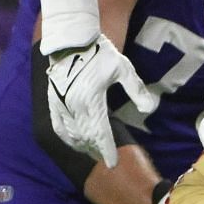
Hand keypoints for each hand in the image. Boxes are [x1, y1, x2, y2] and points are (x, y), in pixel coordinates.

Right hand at [44, 39, 155, 165]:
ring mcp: (61, 104)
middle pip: (86, 137)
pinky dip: (66, 137)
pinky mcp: (53, 101)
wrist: (70, 40)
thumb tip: (150, 109)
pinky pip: (58, 126)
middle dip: (96, 150)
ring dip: (82, 145)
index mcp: (92, 100)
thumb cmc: (99, 53)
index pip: (101, 133)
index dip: (107, 150)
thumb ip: (136, 89)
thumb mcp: (123, 68)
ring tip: (92, 151)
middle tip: (104, 158)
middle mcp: (75, 106)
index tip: (112, 163)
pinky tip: (73, 141)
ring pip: (71, 134)